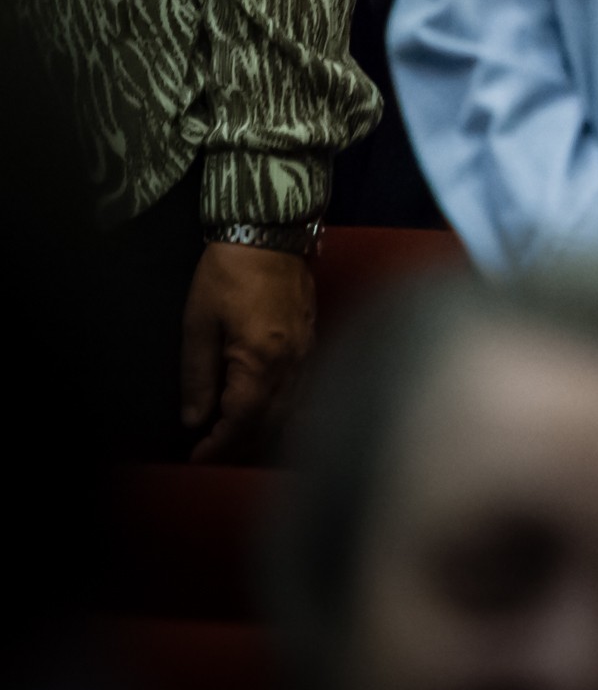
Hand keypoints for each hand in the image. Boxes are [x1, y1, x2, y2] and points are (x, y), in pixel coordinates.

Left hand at [181, 241, 314, 461]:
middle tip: (212, 454)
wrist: (270, 231)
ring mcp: (308, 351)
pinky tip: (262, 408)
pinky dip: (280, 408)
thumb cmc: (228, 273)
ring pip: (292, 408)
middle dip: (242, 444)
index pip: (242, 420)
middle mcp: (293, 362)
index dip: (219, 445)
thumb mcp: (198, 324)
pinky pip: (301, 388)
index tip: (196, 459)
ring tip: (234, 438)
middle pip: (272, 422)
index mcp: (262, 360)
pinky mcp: (312, 339)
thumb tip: (194, 418)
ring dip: (263, 430)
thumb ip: (197, 375)